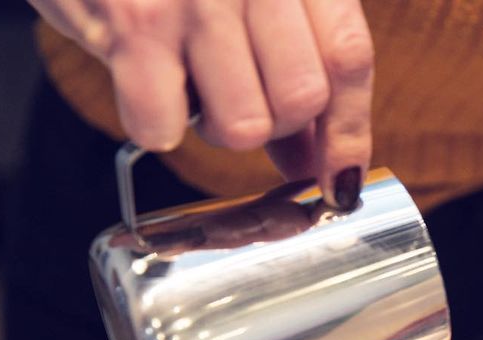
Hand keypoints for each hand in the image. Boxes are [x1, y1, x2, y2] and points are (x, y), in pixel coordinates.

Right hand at [29, 0, 373, 206]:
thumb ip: (291, 63)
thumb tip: (315, 157)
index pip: (348, 59)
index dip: (350, 131)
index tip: (341, 177)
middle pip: (302, 101)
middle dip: (275, 123)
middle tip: (235, 91)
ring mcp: (196, 0)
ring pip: (243, 126)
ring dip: (215, 124)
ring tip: (187, 78)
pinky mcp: (133, 23)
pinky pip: (164, 127)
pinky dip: (153, 123)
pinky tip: (145, 81)